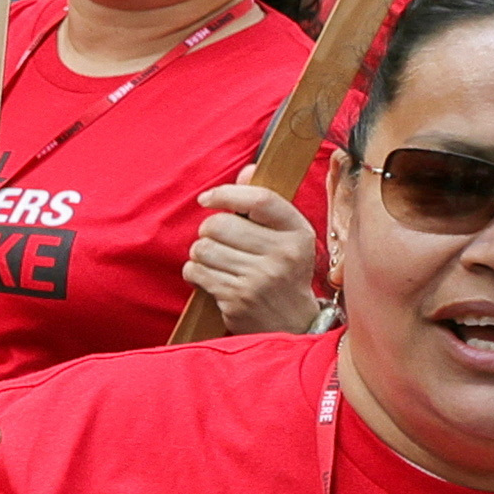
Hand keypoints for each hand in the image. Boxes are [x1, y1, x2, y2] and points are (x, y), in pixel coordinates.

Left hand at [184, 180, 321, 334]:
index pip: (260, 199)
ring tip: (216, 260)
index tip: (208, 199)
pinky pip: (196, 271)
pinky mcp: (237, 299)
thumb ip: (264, 203)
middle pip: (220, 225)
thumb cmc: (284, 272)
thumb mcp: (286, 236)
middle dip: (209, 231)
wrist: (292, 324)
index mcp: (298, 233)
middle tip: (217, 240)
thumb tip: (247, 170)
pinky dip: (195, 272)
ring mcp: (259, 279)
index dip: (227, 194)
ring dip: (201, 253)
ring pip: (203, 248)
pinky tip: (211, 277)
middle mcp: (282, 254)